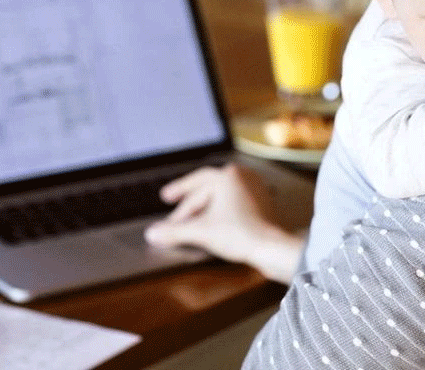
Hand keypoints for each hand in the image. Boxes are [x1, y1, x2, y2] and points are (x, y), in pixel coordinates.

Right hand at [144, 164, 303, 283]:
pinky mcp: (262, 204)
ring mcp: (254, 189)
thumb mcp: (201, 232)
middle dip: (189, 204)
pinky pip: (234, 204)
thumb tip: (152, 233)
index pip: (195, 184)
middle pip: (207, 190)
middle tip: (174, 213)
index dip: (178, 192)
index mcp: (228, 176)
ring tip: (192, 219)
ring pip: (221, 196)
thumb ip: (174, 231)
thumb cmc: (241, 234)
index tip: (166, 197)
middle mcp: (243, 177)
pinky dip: (220, 212)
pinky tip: (213, 222)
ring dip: (205, 207)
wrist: (272, 248)